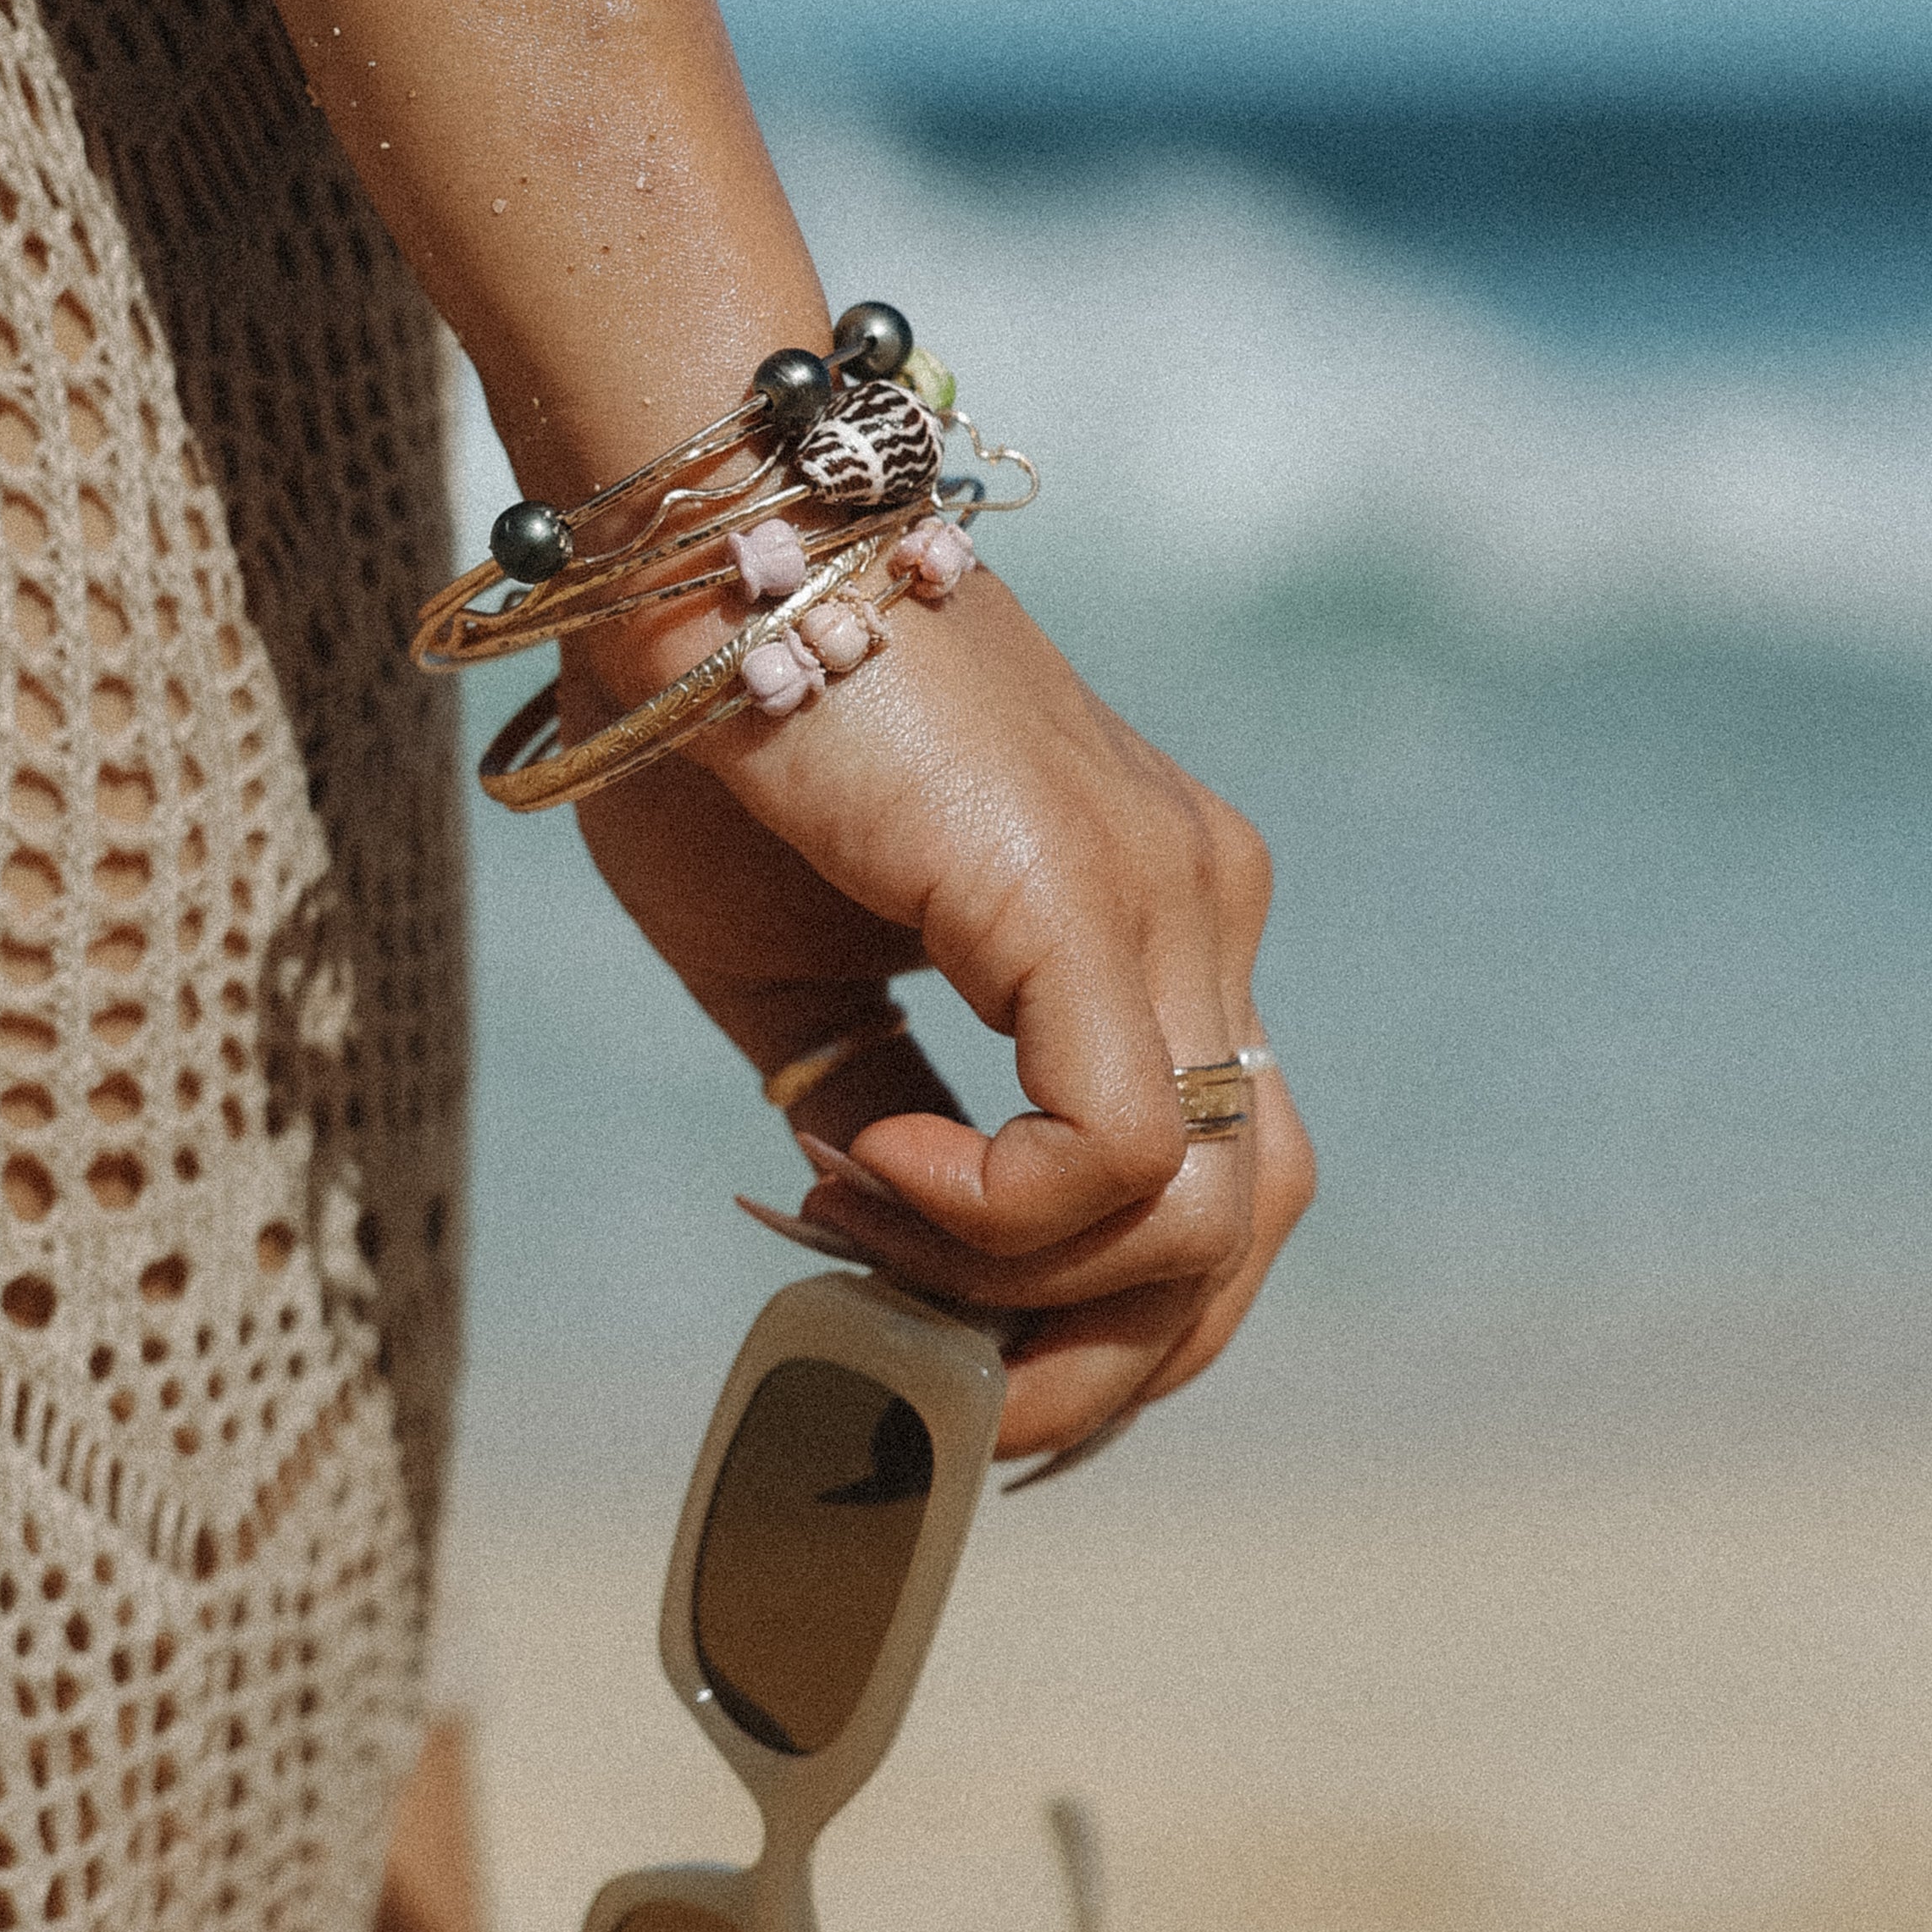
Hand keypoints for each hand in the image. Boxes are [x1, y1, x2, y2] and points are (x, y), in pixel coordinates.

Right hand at [566, 561, 1312, 1464]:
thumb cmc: (714, 736)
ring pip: (1202, 1218)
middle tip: (934, 1389)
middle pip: (1248, 1226)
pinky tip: (867, 1165)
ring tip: (855, 1223)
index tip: (928, 1328)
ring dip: (1017, 1293)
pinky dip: (989, 1213)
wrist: (683, 542)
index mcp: (1151, 911)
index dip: (1102, 1314)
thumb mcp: (795, 983)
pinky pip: (1112, 1155)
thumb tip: (893, 1252)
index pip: (1216, 1175)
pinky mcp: (1092, 897)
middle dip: (1097, 1366)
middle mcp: (1203, 901)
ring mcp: (1174, 893)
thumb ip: (877, 1113)